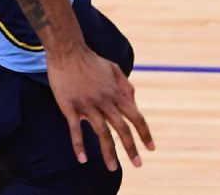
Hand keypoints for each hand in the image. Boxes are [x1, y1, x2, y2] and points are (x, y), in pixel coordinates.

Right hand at [47, 45, 152, 170]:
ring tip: (113, 168)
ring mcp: (87, 105)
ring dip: (109, 152)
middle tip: (138, 164)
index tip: (151, 148)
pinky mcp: (70, 107)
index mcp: (117, 93)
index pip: (136, 117)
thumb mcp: (115, 69)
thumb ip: (125, 86)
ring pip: (102, 133)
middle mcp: (105, 101)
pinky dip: (79, 146)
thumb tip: (133, 102)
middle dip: (132, 148)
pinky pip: (75, 130)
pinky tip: (83, 159)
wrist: (68, 52)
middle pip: (122, 128)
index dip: (145, 133)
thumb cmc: (92, 61)